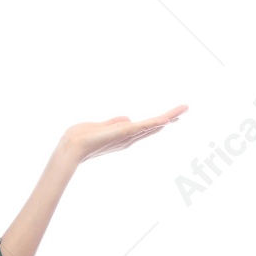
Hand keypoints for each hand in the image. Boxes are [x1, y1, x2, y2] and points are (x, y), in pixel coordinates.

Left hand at [60, 104, 186, 164]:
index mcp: (121, 136)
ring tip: (184, 109)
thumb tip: (127, 119)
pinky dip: (156, 122)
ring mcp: (127, 136)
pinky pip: (144, 126)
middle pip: (152, 127)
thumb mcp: (99, 126)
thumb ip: (113, 123)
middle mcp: (127, 138)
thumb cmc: (80, 138)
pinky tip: (168, 119)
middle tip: (183, 111)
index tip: (169, 118)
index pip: (142, 128)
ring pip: (153, 125)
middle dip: (168, 119)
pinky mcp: (125, 133)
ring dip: (169, 116)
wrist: (72, 147)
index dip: (156, 122)